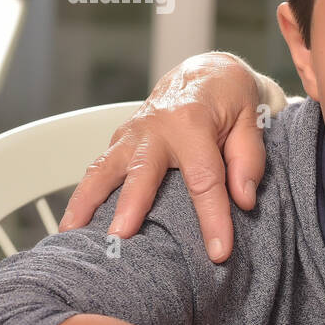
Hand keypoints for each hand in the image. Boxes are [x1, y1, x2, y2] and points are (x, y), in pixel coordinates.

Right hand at [59, 52, 268, 261]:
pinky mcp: (120, 141)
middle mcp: (156, 128)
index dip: (212, 218)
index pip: (205, 179)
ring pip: (104, 169)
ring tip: (72, 236)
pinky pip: (97, 170)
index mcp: (193, 123)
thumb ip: (249, 161)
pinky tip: (74, 225)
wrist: (206, 72)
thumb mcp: (252, 121)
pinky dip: (82, 196)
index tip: (218, 252)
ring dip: (86, 202)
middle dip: (131, 206)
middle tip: (121, 238)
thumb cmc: (231, 99)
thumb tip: (243, 201)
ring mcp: (132, 134)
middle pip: (142, 172)